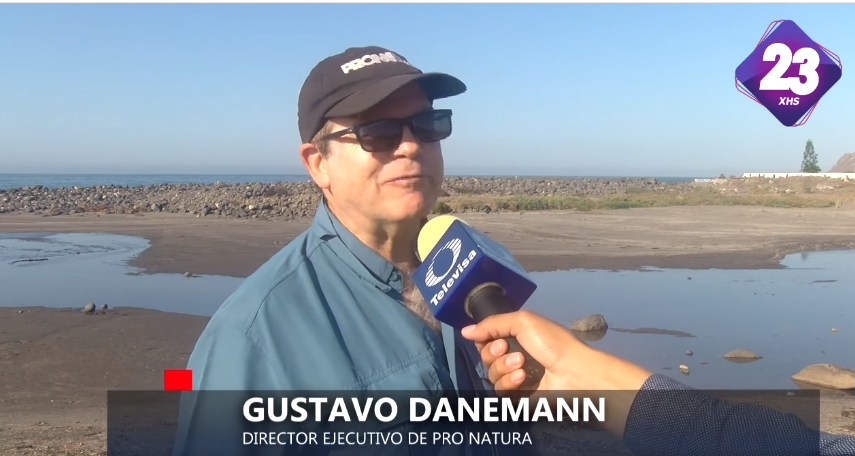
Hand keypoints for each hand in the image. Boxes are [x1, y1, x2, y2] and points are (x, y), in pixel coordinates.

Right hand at [460, 310, 652, 436]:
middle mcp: (514, 357)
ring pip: (490, 375)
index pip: (486, 340)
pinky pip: (500, 392)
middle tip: (508, 349)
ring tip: (522, 364)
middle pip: (485, 357)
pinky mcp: (518, 398)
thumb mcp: (523, 321)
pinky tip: (524, 378)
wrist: (573, 372)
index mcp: (516, 338)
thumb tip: (465, 331)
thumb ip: (492, 324)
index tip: (493, 338)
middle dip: (493, 353)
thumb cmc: (552, 342)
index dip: (485, 339)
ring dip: (503, 367)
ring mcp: (516, 378)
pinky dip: (509, 383)